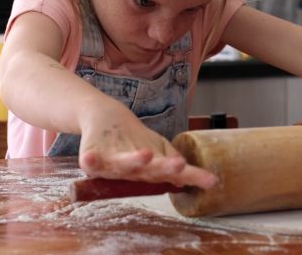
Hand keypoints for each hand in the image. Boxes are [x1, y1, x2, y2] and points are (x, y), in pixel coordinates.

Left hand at [77, 100, 217, 188]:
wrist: (104, 121)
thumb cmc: (135, 138)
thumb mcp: (160, 146)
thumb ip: (177, 162)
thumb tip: (207, 179)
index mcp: (152, 171)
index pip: (175, 174)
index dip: (192, 177)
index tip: (211, 181)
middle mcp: (134, 173)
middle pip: (151, 172)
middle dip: (164, 168)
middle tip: (179, 165)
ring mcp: (111, 167)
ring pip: (124, 166)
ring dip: (134, 163)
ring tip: (147, 154)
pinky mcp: (91, 160)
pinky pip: (92, 162)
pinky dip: (91, 162)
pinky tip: (90, 159)